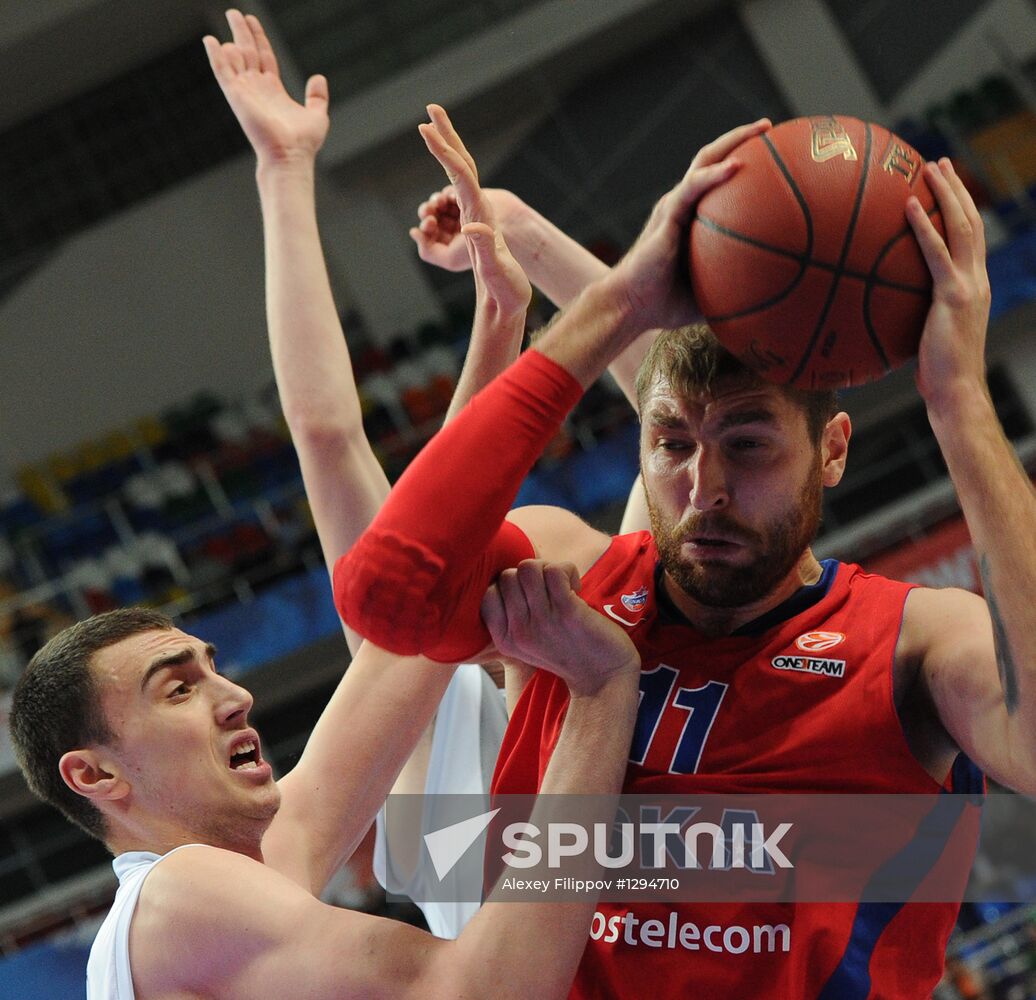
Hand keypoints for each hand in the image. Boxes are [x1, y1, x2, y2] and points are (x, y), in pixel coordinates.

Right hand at [203, 9, 328, 165]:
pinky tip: (210, 41)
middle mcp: (257, 88)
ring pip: (235, 58)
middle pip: (248, 52)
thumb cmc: (303, 143)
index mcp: (273, 90)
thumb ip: (316, 97)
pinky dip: (216, 56)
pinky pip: (223, 71)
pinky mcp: (237, 96)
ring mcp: (245, 91)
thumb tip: (318, 78)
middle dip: (243, 31)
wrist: (290, 156)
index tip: (253, 21)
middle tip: (235, 12)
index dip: (259, 38)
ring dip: (232, 38)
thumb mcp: (317, 114)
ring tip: (230, 16)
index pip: (264, 57)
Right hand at [417, 105, 530, 318]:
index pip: (460, 173)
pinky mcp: (470, 216)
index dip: (442, 150)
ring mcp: (474, 209)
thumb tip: (472, 224)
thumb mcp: (494, 269)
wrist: (511, 293)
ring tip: (429, 124)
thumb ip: (483, 247)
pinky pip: (453, 188)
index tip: (424, 129)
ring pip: (457, 170)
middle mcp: (479, 204)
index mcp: (480, 212)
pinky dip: (443, 170)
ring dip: (443, 147)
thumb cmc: (503, 284)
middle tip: (432, 107)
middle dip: (446, 134)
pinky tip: (438, 153)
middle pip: (462, 161)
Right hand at [481, 560, 639, 697]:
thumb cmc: (566, 650)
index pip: (486, 595)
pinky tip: (575, 587)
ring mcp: (543, 621)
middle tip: (549, 590)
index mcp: (505, 640)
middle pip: (507, 576)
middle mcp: (519, 631)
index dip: (507, 586)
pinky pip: (555, 570)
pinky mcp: (568, 612)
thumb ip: (511, 616)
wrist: (604, 675)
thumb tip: (507, 575)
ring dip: (546, 568)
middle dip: (529, 574)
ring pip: (528, 567)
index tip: (528, 597)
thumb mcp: (526, 643)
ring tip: (561, 586)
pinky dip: (567, 571)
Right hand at [605, 118, 770, 331]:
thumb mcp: (712, 296)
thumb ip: (738, 290)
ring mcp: (674, 206)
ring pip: (705, 161)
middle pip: (713, 159)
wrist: (629, 307)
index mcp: (691, 218)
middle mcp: (682, 204)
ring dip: (734, 141)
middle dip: (742, 138)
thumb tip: (778, 302)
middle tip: (771, 129)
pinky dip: (714, 175)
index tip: (773, 154)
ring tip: (763, 130)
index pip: (717, 181)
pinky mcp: (667, 214)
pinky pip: (692, 188)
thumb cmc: (665, 306)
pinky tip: (736, 166)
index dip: (742, 162)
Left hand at [906, 158, 991, 407]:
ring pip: (962, 227)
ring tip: (928, 169)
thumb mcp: (924, 335)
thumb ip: (911, 314)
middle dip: (956, 189)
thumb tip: (877, 307)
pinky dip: (924, 226)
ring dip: (946, 193)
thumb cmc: (935, 372)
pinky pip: (936, 253)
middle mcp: (976, 279)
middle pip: (970, 221)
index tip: (944, 185)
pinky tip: (909, 205)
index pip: (970, 237)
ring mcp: (968, 286)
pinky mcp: (953, 296)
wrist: (955, 390)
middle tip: (938, 164)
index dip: (960, 208)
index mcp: (972, 286)